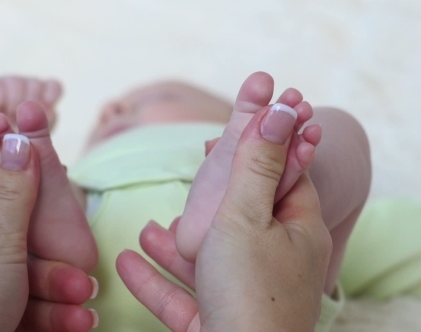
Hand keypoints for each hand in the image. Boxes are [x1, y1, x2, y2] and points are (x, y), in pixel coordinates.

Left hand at [0, 145, 95, 331]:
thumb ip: (14, 193)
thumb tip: (17, 138)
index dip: (29, 179)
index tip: (63, 180)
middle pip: (25, 239)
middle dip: (57, 265)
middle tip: (83, 282)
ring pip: (33, 277)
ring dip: (61, 295)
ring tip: (83, 311)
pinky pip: (29, 306)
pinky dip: (53, 315)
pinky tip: (77, 323)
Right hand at [117, 105, 331, 330]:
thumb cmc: (252, 291)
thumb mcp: (248, 216)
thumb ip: (256, 164)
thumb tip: (279, 108)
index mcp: (295, 231)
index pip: (283, 176)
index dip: (259, 149)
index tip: (230, 132)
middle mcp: (274, 262)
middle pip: (240, 219)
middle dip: (210, 199)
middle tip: (188, 176)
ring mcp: (245, 295)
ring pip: (206, 260)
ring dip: (174, 245)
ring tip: (146, 225)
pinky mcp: (217, 322)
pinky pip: (183, 295)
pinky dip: (156, 279)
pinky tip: (125, 261)